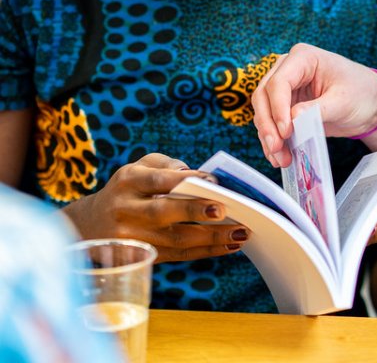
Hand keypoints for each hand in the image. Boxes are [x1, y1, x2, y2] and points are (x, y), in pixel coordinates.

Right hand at [61, 153, 250, 262]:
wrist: (90, 224)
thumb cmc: (128, 188)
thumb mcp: (139, 167)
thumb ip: (166, 165)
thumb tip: (197, 175)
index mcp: (127, 182)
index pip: (157, 180)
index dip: (184, 179)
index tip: (212, 179)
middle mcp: (125, 210)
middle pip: (162, 212)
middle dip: (195, 212)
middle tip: (225, 210)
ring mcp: (131, 238)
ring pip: (174, 240)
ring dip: (210, 238)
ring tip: (239, 233)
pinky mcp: (142, 257)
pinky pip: (177, 256)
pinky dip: (205, 251)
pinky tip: (227, 245)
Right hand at [252, 43, 376, 166]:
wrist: (371, 103)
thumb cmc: (361, 92)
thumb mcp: (343, 101)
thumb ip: (318, 109)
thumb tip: (292, 118)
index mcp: (304, 58)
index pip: (279, 81)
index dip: (278, 107)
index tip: (286, 130)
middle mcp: (289, 69)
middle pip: (264, 95)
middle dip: (268, 124)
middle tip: (277, 147)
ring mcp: (286, 88)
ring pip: (263, 110)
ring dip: (268, 135)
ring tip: (281, 158)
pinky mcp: (286, 105)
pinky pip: (271, 122)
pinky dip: (273, 139)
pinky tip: (278, 155)